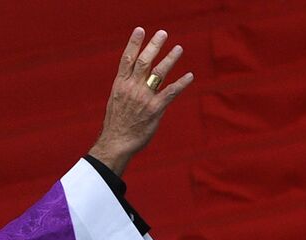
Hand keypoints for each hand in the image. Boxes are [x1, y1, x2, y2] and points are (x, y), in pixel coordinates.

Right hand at [87, 27, 193, 175]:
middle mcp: (132, 88)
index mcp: (120, 84)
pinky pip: (170, 92)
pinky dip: (181, 83)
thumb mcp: (116, 100)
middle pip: (144, 61)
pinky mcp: (155, 109)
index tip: (140, 30)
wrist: (116, 142)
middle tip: (163, 34)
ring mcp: (144, 98)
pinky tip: (190, 75)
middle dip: (154, 45)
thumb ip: (126, 87)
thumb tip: (133, 77)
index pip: (127, 59)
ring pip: (159, 73)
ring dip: (170, 59)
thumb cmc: (117, 123)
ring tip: (179, 48)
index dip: (134, 43)